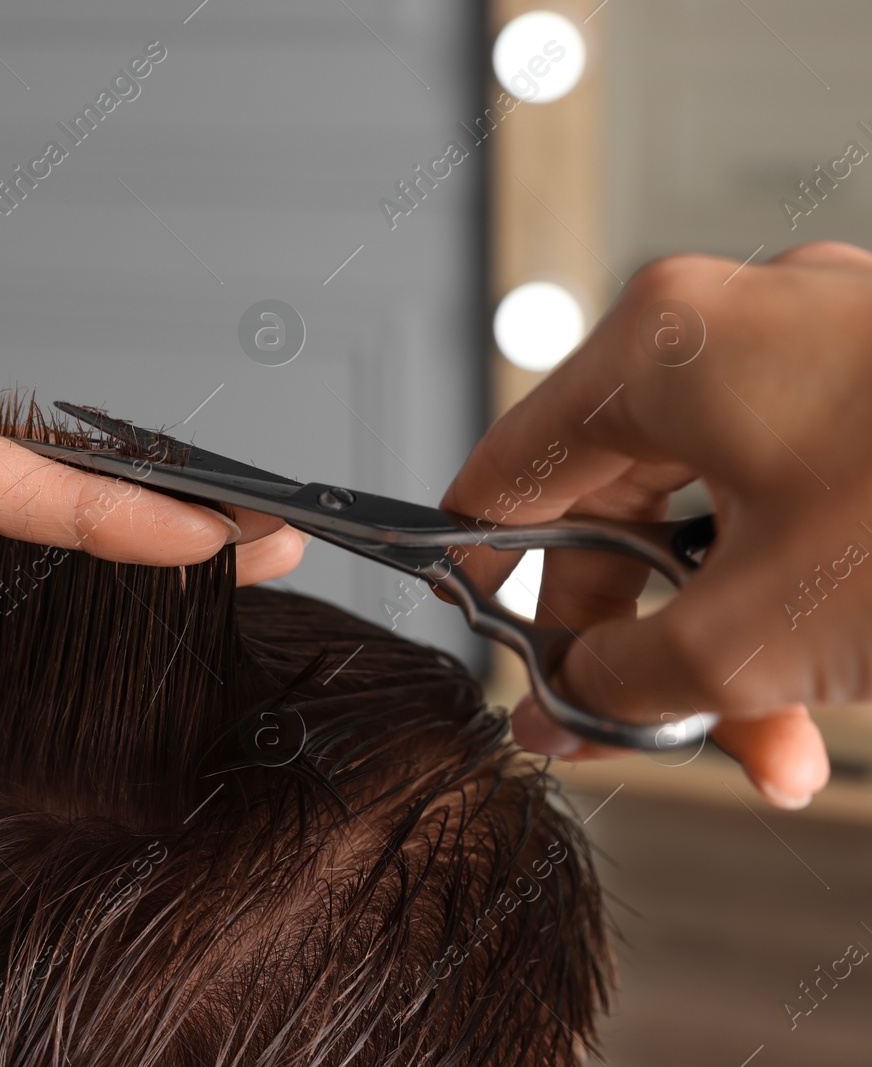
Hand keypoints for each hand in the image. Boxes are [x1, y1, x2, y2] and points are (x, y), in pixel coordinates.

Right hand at [442, 241, 871, 807]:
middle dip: (642, 647)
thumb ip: (620, 679)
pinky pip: (791, 500)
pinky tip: (822, 684)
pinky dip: (789, 594)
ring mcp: (817, 349)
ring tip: (772, 746)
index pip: (506, 476)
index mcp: (660, 348)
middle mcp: (729, 329)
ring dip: (726, 644)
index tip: (503, 661)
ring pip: (713, 517)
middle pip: (618, 511)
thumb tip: (559, 710)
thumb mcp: (753, 635)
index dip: (489, 584)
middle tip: (650, 738)